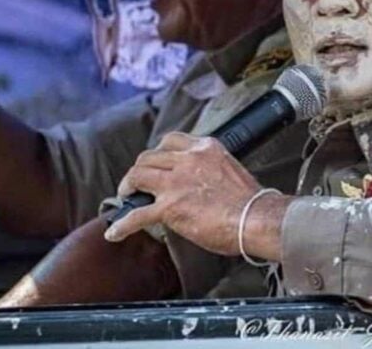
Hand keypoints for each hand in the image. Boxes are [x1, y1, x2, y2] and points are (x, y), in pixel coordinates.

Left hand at [104, 132, 290, 260]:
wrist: (256, 218)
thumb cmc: (250, 202)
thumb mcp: (230, 168)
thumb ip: (209, 168)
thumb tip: (199, 181)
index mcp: (204, 148)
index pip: (171, 140)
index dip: (158, 152)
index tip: (155, 162)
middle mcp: (187, 159)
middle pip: (149, 156)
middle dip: (139, 168)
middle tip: (137, 181)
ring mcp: (176, 182)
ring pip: (138, 175)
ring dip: (128, 186)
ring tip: (125, 195)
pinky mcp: (170, 207)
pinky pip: (137, 213)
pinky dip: (123, 224)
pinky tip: (115, 232)